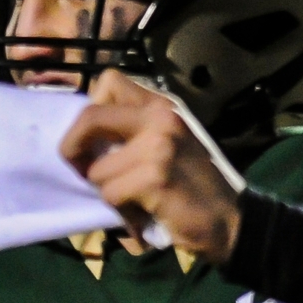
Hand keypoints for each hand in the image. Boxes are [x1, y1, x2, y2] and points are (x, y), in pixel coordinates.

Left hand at [60, 70, 245, 263]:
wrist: (229, 221)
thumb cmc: (190, 186)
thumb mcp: (165, 144)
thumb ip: (131, 130)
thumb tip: (81, 133)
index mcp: (161, 105)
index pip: (108, 81)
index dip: (88, 112)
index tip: (92, 139)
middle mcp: (161, 117)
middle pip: (90, 117)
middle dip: (73, 148)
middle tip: (82, 169)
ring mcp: (159, 145)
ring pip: (97, 169)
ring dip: (107, 192)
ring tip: (134, 200)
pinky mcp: (155, 176)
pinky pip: (110, 194)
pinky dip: (121, 212)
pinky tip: (143, 214)